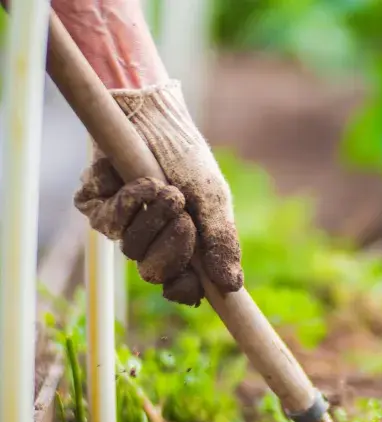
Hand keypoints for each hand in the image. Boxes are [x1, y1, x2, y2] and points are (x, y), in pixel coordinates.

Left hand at [74, 81, 242, 305]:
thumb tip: (233, 285)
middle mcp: (150, 240)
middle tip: (184, 221)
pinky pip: (110, 222)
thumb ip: (222, 242)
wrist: (155, 118)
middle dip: (173, 250)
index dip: (185, 290)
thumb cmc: (187, 159)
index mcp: (181, 246)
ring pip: (132, 250)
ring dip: (154, 219)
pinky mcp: (96, 205)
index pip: (180, 286)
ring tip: (167, 191)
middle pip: (154, 274)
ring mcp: (121, 225)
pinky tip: (145, 182)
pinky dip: (132, 202)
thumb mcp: (214, 201)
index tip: (193, 285)